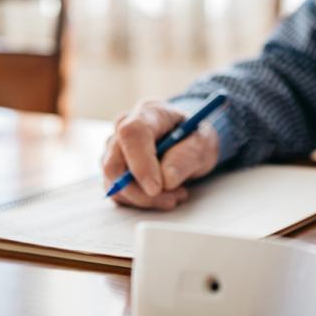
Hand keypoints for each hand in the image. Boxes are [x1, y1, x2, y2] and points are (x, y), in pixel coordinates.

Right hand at [101, 99, 219, 209]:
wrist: (187, 140)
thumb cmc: (192, 137)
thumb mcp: (203, 143)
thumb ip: (187, 157)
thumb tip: (166, 180)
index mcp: (148, 113)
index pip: (132, 134)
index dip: (141, 163)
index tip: (156, 188)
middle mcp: (122, 128)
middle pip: (114, 164)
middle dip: (142, 191)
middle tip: (174, 197)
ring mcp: (113, 149)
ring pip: (114, 184)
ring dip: (146, 199)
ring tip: (177, 193)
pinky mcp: (113, 170)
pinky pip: (118, 194)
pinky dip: (141, 202)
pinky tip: (164, 195)